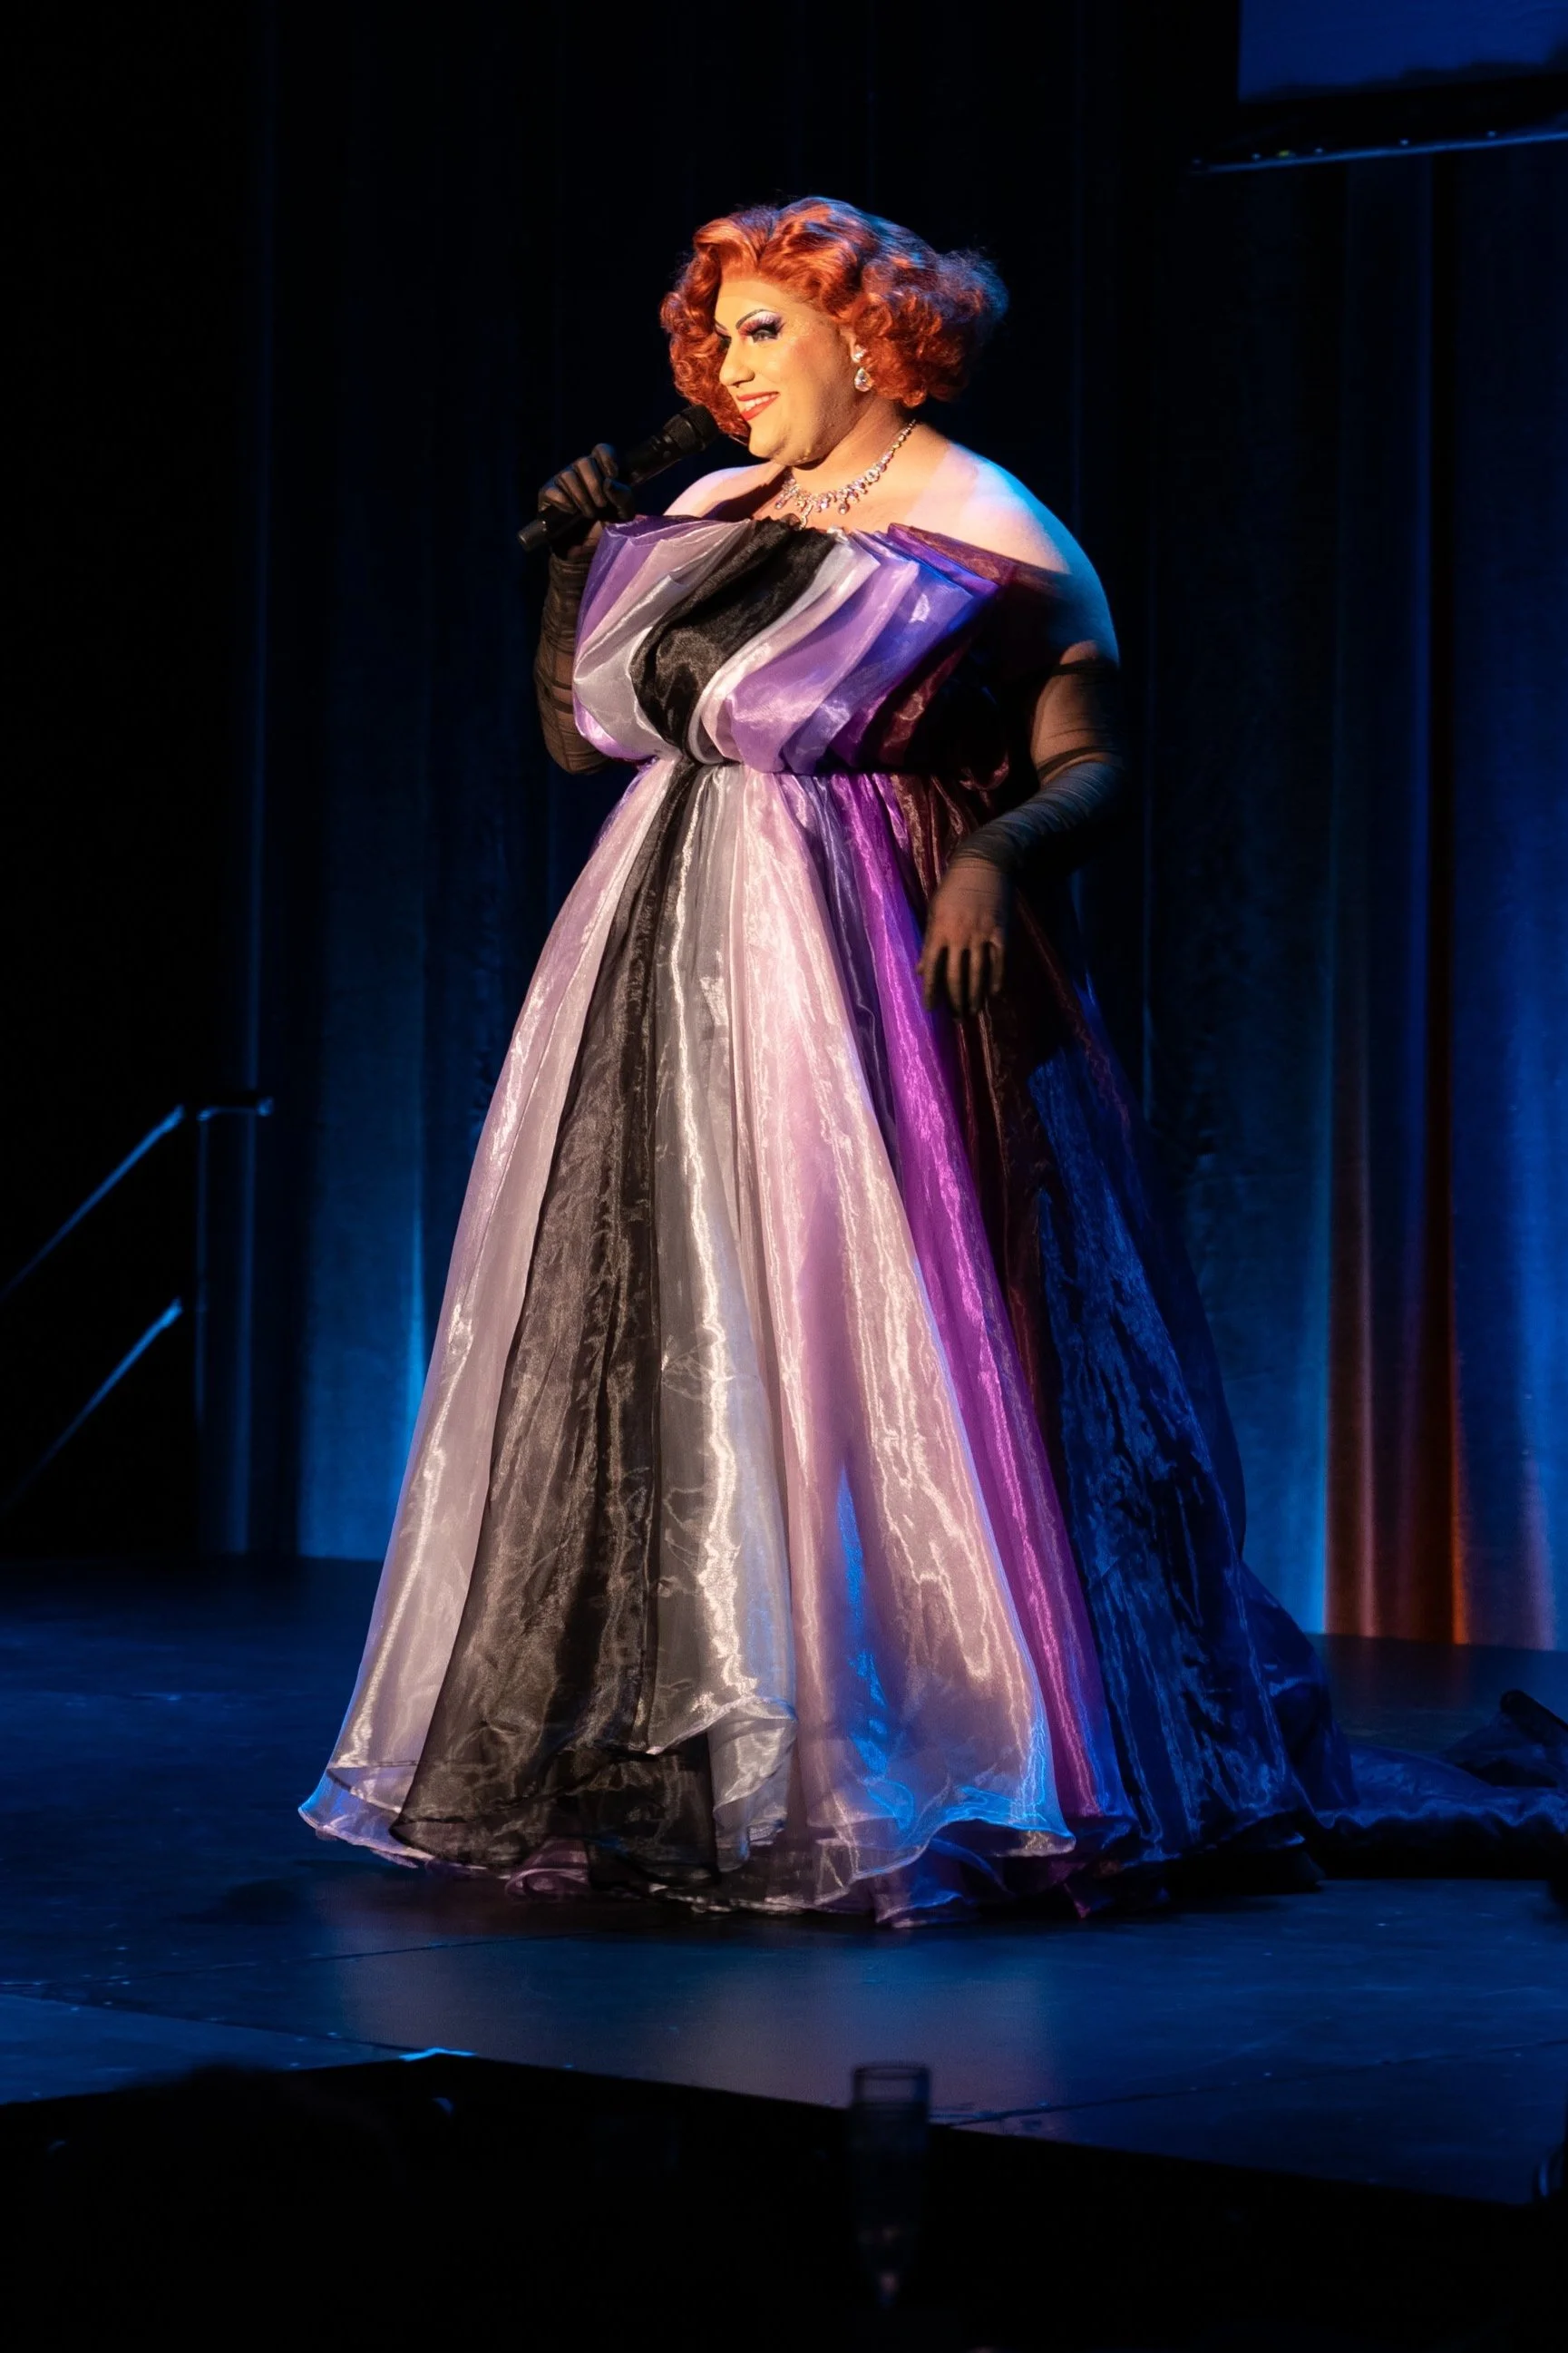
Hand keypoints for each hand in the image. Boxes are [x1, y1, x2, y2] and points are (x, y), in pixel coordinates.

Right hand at [536, 442, 635, 552]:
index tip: (613, 475)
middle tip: (600, 505)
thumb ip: (624, 497)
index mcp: (601, 472)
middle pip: (584, 462)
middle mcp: (581, 473)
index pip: (601, 450)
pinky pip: (552, 489)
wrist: (585, 553)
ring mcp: (562, 482)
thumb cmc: (605, 530)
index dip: (606, 457)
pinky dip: (563, 500)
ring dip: (581, 496)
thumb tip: (609, 482)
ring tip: (588, 514)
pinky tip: (570, 511)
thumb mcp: (624, 516)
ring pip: (568, 475)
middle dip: (594, 484)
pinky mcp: (547, 495)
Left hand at [917, 856, 1012, 1014]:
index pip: (932, 970)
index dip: (931, 992)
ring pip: (978, 974)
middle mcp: (959, 937)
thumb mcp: (934, 911)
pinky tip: (993, 994)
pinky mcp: (1001, 932)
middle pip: (956, 977)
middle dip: (955, 1001)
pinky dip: (996, 980)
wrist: (982, 864)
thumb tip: (921, 971)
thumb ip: (929, 942)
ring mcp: (981, 935)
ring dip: (975, 996)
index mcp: (939, 931)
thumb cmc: (953, 887)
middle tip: (956, 1017)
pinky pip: (999, 962)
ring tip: (973, 1011)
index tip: (931, 1009)